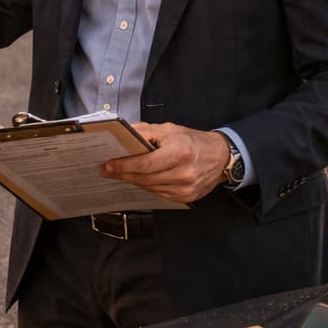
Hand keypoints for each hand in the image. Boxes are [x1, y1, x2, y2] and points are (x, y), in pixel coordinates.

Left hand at [99, 122, 229, 203]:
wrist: (220, 157)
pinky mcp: (186, 198)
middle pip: (145, 178)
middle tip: (107, 170)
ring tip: (119, 173)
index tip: (107, 165)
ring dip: (133, 181)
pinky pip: (158, 193)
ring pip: (149, 188)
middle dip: (123, 174)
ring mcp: (186, 189)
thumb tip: (123, 135)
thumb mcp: (170, 130)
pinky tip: (138, 179)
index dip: (124, 166)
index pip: (145, 164)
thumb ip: (145, 132)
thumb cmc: (193, 140)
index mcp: (181, 153)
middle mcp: (184, 173)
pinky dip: (146, 186)